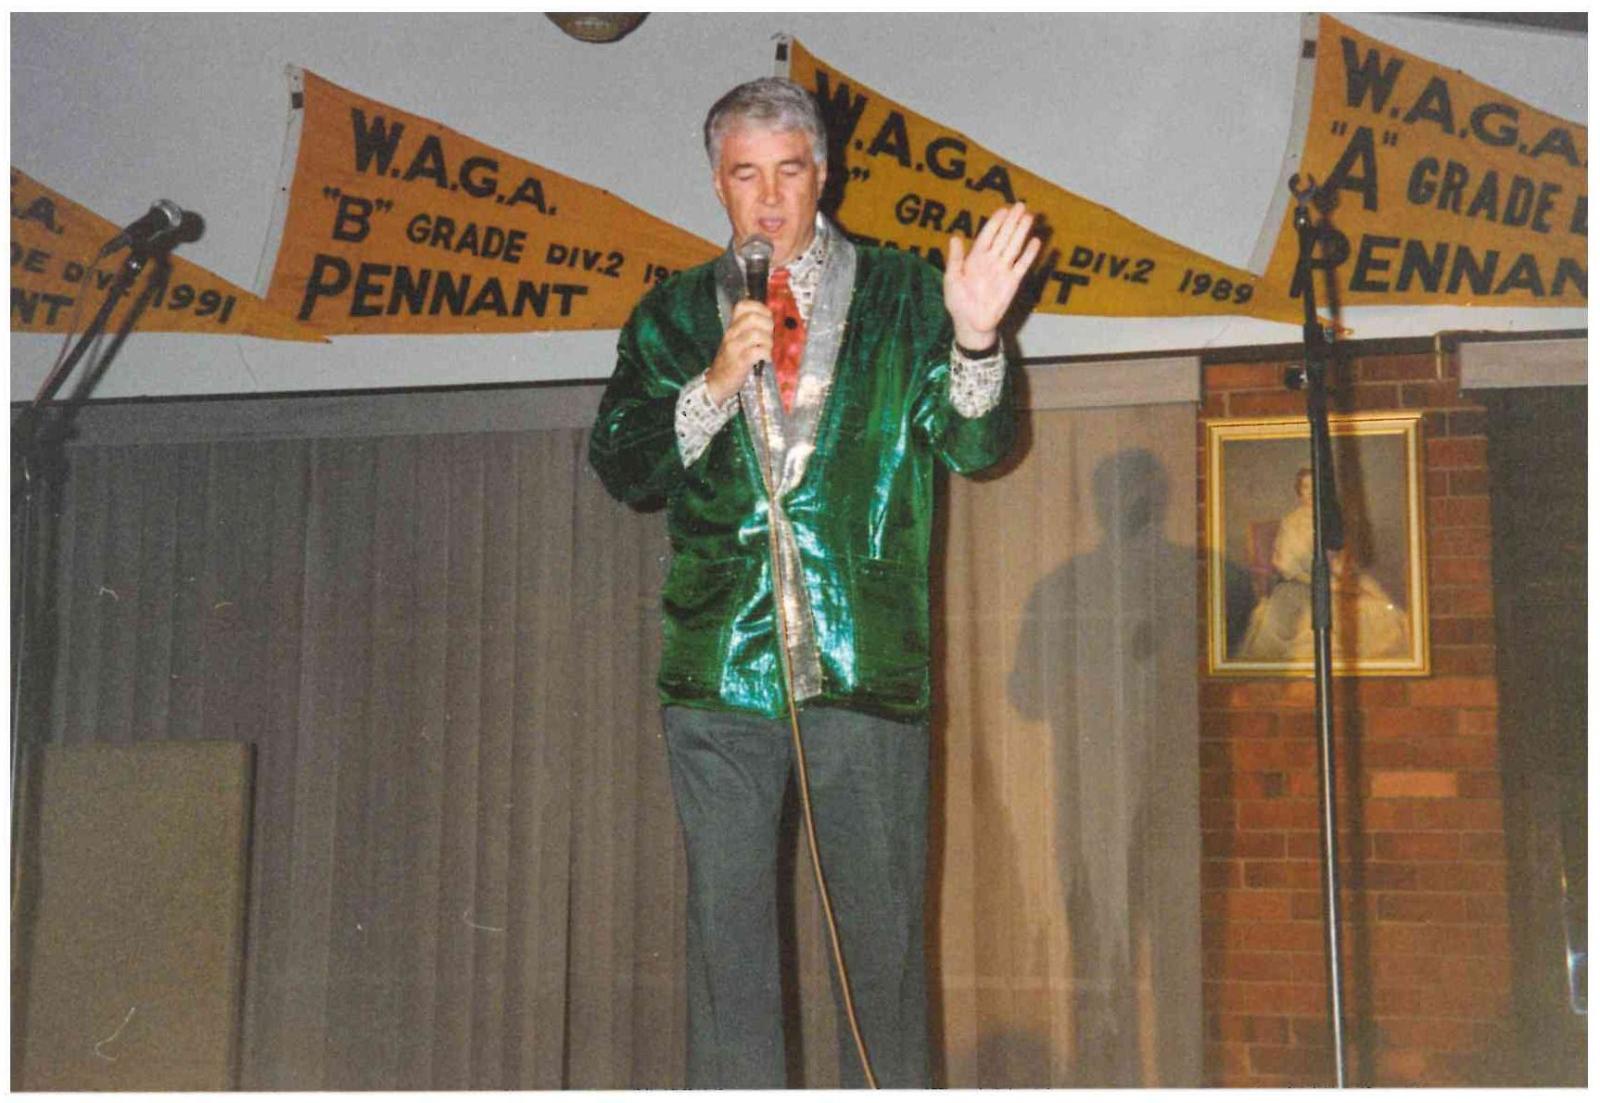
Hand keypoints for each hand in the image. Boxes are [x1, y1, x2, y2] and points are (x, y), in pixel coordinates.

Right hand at [707, 298, 772, 402]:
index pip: (743, 305)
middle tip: (769, 336)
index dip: (760, 308)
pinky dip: (766, 354)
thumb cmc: (731, 361)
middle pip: (753, 318)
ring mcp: (734, 347)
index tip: (767, 318)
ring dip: (768, 341)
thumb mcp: (736, 341)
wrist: (716, 382)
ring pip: (756, 334)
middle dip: (767, 325)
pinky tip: (766, 359)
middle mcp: (731, 334)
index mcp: (732, 326)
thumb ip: (750, 330)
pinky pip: (757, 352)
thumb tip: (771, 322)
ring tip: (768, 349)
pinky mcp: (740, 362)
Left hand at [943, 202, 1041, 349]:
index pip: (988, 235)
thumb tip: (955, 237)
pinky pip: (1022, 265)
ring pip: (1014, 247)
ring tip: (1030, 217)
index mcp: (975, 258)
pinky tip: (1035, 241)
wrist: (971, 324)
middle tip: (1021, 206)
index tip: (1004, 210)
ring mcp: (1003, 270)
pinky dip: (1029, 254)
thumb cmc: (958, 302)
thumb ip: (955, 259)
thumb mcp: (952, 280)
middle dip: (1012, 222)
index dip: (996, 223)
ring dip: (1022, 232)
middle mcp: (991, 261)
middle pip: (1004, 237)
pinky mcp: (1012, 282)